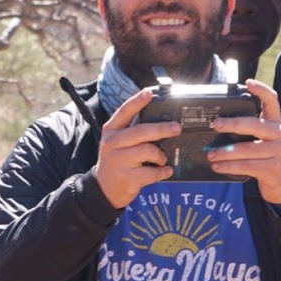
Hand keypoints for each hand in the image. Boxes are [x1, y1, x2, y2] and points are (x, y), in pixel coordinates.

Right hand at [94, 88, 180, 208]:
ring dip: (161, 156)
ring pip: (148, 151)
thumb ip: (133, 132)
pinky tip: (165, 171)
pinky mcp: (126, 178)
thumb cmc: (117, 161)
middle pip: (141, 132)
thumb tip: (162, 123)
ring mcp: (118, 161)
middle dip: (162, 129)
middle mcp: (112, 143)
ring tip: (162, 159)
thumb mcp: (117, 143)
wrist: (104, 188)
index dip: (137, 102)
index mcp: (111, 131)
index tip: (149, 93)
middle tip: (176, 128)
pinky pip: (152, 172)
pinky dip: (163, 171)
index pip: (124, 112)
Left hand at [206, 80, 280, 204]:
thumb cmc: (267, 157)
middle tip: (215, 124)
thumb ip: (250, 131)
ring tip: (210, 154)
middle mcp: (279, 134)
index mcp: (275, 123)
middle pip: (254, 125)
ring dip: (225, 152)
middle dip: (232, 124)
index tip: (247, 82)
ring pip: (247, 149)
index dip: (261, 90)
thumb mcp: (264, 140)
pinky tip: (218, 166)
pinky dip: (229, 166)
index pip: (272, 101)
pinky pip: (247, 165)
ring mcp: (278, 151)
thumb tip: (218, 124)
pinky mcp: (272, 168)